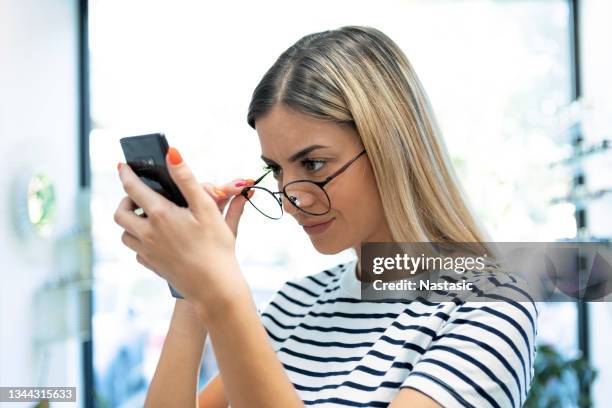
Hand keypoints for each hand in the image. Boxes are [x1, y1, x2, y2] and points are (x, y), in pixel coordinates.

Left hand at [113, 147, 252, 312]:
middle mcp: (148, 233)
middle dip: (126, 200)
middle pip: (121, 212)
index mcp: (160, 215)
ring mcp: (148, 252)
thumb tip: (172, 153)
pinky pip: (137, 251)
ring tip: (147, 217)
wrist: (215, 288)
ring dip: (131, 222)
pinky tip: (157, 239)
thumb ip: (187, 179)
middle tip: (138, 195)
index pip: (133, 188)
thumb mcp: (206, 208)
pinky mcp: (153, 266)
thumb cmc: (215, 247)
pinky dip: (141, 242)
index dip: (127, 174)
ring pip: (126, 233)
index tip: (122, 166)